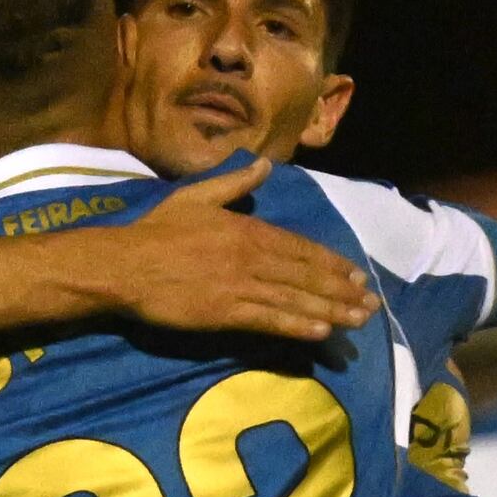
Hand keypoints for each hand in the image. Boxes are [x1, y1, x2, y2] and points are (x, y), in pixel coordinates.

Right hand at [91, 161, 378, 342]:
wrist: (125, 264)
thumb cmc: (157, 230)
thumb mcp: (197, 196)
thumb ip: (234, 183)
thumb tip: (262, 165)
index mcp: (248, 229)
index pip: (300, 247)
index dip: (331, 263)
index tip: (356, 274)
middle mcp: (252, 257)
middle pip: (306, 275)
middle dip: (342, 290)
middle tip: (370, 304)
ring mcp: (240, 286)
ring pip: (295, 299)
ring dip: (331, 310)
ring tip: (358, 321)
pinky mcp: (225, 314)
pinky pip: (269, 320)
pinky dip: (297, 325)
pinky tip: (320, 332)